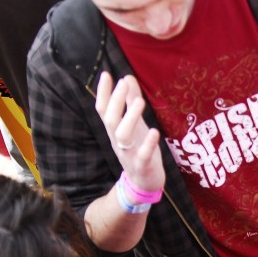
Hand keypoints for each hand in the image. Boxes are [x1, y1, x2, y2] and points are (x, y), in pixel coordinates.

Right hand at [95, 72, 164, 191]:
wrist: (144, 183)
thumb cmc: (139, 148)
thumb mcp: (136, 124)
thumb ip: (130, 102)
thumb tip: (127, 78)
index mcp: (115, 130)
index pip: (103, 110)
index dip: (103, 93)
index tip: (106, 74)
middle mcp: (118, 141)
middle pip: (110, 120)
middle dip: (115, 102)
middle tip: (123, 84)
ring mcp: (129, 154)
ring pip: (123, 136)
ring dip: (130, 118)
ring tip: (140, 102)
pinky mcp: (142, 165)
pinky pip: (143, 155)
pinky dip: (148, 144)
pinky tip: (154, 131)